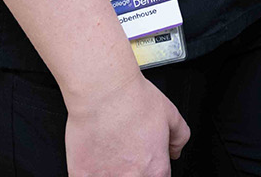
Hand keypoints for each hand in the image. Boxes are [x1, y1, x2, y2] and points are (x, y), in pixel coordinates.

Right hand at [64, 68, 189, 176]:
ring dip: (112, 171)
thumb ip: (179, 138)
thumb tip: (174, 150)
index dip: (153, 171)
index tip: (146, 162)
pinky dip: (91, 171)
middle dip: (133, 171)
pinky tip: (94, 157)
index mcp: (156, 168)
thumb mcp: (171, 115)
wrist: (103, 91)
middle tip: (127, 155)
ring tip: (111, 153)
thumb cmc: (133, 100)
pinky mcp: (81, 175)